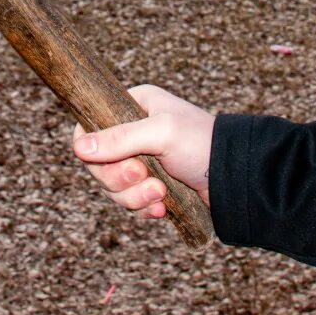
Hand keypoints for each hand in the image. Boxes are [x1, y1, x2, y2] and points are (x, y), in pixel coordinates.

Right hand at [72, 85, 214, 218]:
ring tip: (160, 195)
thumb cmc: (202, 143)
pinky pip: (130, 201)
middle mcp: (134, 131)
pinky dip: (143, 207)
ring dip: (133, 196)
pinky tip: (161, 208)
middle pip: (98, 163)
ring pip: (113, 186)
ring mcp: (142, 160)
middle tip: (144, 177)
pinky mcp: (152, 185)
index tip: (116, 161)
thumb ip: (119, 139)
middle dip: (119, 178)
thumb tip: (78, 147)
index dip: (94, 150)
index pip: (90, 127)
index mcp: (133, 106)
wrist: (237, 176)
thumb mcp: (160, 133)